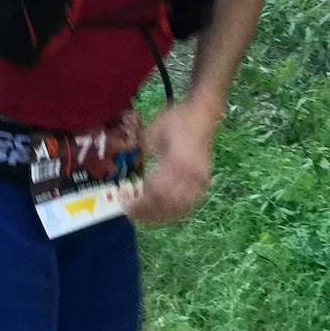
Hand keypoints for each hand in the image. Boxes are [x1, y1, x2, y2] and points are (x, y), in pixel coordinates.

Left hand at [124, 101, 216, 223]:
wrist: (202, 113)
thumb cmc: (175, 119)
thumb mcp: (152, 131)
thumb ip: (140, 150)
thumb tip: (124, 165)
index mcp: (176, 162)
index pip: (157, 191)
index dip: (142, 203)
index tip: (126, 206)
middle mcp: (191, 175)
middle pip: (168, 204)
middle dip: (149, 212)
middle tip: (131, 214)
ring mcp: (200, 180)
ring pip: (180, 207)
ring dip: (162, 215)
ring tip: (144, 217)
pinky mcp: (204, 182)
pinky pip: (190, 204)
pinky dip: (175, 212)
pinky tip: (163, 213)